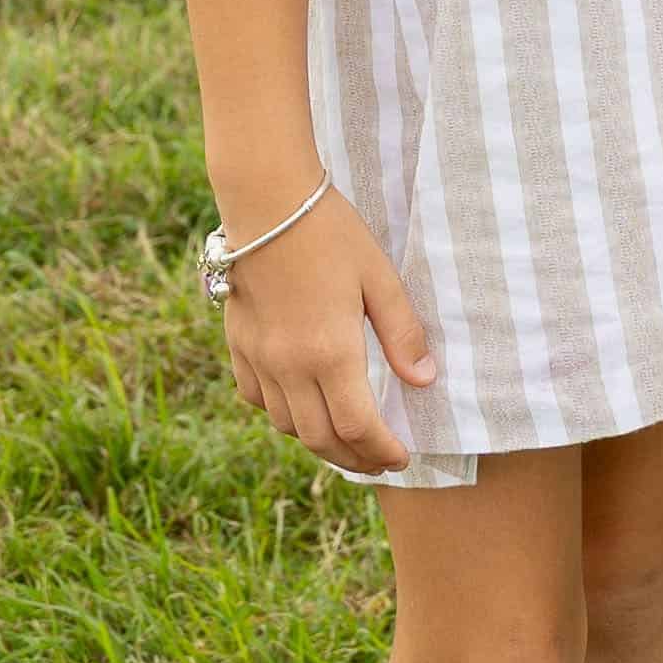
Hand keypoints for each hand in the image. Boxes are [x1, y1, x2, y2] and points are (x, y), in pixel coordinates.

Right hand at [219, 192, 435, 478]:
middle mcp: (289, 366)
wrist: (266, 203)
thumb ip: (402, 333)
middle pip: (320, 439)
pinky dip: (282, 415)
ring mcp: (259, 359)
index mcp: (330, 352)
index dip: (381, 451)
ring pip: (287, 426)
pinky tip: (302, 406)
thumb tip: (423, 381)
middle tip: (379, 460)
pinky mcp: (238, 346)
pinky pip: (258, 400)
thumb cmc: (331, 233)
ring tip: (346, 439)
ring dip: (319, 441)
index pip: (357, 427)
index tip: (401, 456)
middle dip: (354, 458)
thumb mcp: (379, 277)